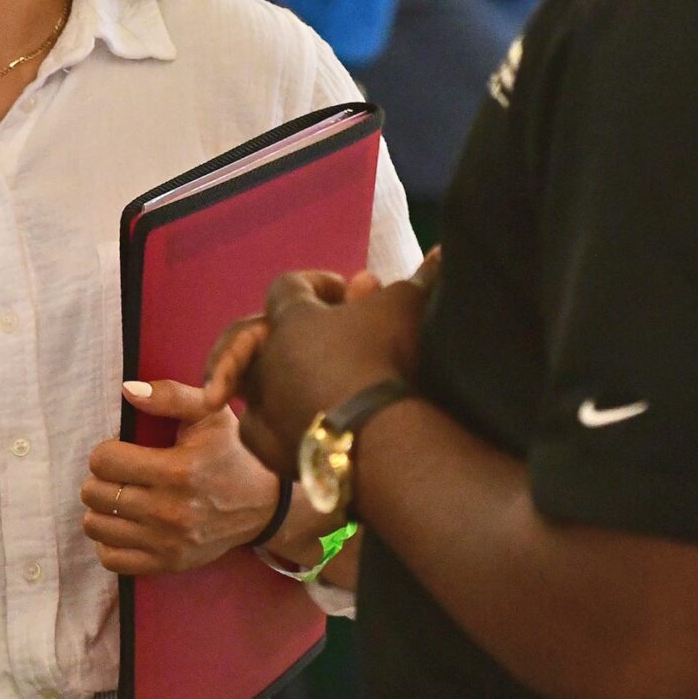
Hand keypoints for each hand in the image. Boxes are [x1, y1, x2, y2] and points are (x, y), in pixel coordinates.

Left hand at [79, 381, 281, 575]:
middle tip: (120, 474)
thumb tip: (127, 390)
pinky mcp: (168, 563)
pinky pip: (112, 559)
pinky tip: (123, 525)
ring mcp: (168, 542)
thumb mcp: (210, 413)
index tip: (121, 450)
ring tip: (120, 497)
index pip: (105, 461)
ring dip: (101, 509)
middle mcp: (171, 511)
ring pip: (96, 526)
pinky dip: (109, 541)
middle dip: (101, 478)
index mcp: (179, 470)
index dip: (106, 451)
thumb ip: (169, 396)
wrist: (263, 506)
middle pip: (96, 494)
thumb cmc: (231, 452)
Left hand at [205, 253, 440, 474]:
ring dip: (281, 376)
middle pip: (263, 332)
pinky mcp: (267, 446)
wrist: (374, 437)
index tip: (349, 293)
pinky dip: (276, 421)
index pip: (289, 286)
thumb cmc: (385, 358)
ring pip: (256, 381)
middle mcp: (266, 356)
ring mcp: (262, 403)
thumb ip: (420, 279)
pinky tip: (298, 423)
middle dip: (295, 331)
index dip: (317, 284)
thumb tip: (441, 251)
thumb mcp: (407, 308)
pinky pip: (258, 428)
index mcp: (290, 316)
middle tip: (328, 341)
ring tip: (310, 383)